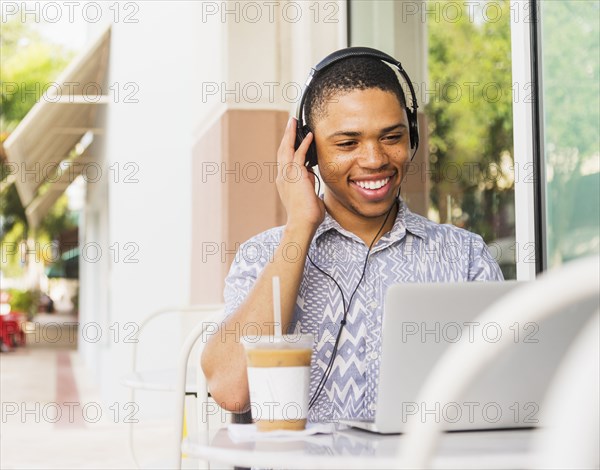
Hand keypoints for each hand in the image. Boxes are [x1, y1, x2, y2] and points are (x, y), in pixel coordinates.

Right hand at [276, 117, 325, 231]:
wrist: (303, 223)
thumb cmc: (307, 215)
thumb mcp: (308, 195)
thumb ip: (309, 184)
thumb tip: (311, 175)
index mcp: (284, 181)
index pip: (285, 160)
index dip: (288, 147)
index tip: (291, 137)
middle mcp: (283, 176)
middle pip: (282, 150)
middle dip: (286, 136)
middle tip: (290, 123)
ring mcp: (287, 175)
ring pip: (287, 149)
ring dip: (291, 134)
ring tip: (294, 122)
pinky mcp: (296, 175)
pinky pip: (299, 155)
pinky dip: (304, 144)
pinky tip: (309, 135)